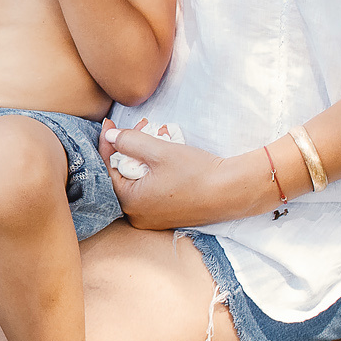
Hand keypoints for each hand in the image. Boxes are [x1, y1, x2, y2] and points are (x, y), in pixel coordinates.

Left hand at [101, 119, 273, 231]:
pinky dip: (156, 168)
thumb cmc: (195, 173)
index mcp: (130, 203)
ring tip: (161, 133)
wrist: (232, 192)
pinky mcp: (169, 214)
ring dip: (146, 153)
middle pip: (124, 173)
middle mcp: (138, 215)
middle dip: (131, 145)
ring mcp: (154, 217)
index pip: (108, 168)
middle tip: (142, 126)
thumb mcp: (159, 151)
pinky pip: (153, 187)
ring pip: (140, 178)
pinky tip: (168, 149)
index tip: (109, 123)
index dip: (108, 143)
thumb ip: (129, 141)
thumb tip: (110, 136)